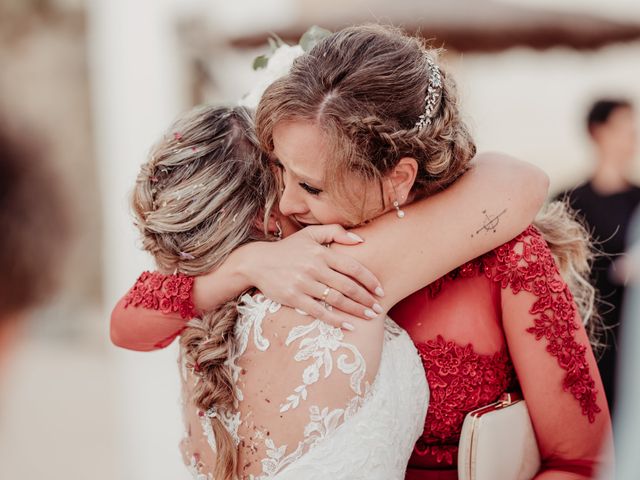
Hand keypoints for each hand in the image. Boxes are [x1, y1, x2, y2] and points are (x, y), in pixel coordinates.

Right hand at [245, 225, 384, 328]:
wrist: (257, 262)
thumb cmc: (287, 249)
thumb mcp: (310, 234)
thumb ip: (335, 232)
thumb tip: (361, 238)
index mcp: (321, 252)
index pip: (352, 267)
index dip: (369, 280)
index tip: (380, 291)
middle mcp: (314, 267)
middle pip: (347, 286)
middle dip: (366, 298)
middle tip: (379, 308)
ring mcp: (304, 283)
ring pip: (336, 300)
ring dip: (356, 310)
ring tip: (369, 317)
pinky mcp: (294, 298)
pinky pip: (319, 312)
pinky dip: (335, 320)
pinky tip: (348, 326)